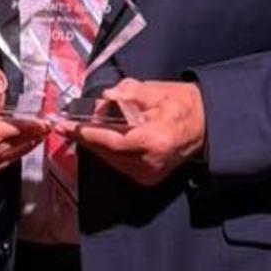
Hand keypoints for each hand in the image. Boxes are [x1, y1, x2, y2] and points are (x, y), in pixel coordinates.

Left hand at [67, 77, 205, 185]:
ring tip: (84, 129)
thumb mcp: (154, 91)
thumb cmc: (182, 105)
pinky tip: (104, 138)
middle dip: (86, 138)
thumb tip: (102, 100)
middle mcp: (150, 163)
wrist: (204, 125)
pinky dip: (109, 151)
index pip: (110, 141)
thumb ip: (126, 93)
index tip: (67, 126)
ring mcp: (148, 175)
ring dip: (96, 145)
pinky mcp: (146, 179)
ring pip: (109, 160)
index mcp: (154, 141)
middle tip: (68, 125)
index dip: (86, 133)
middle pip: (106, 153)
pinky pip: (117, 164)